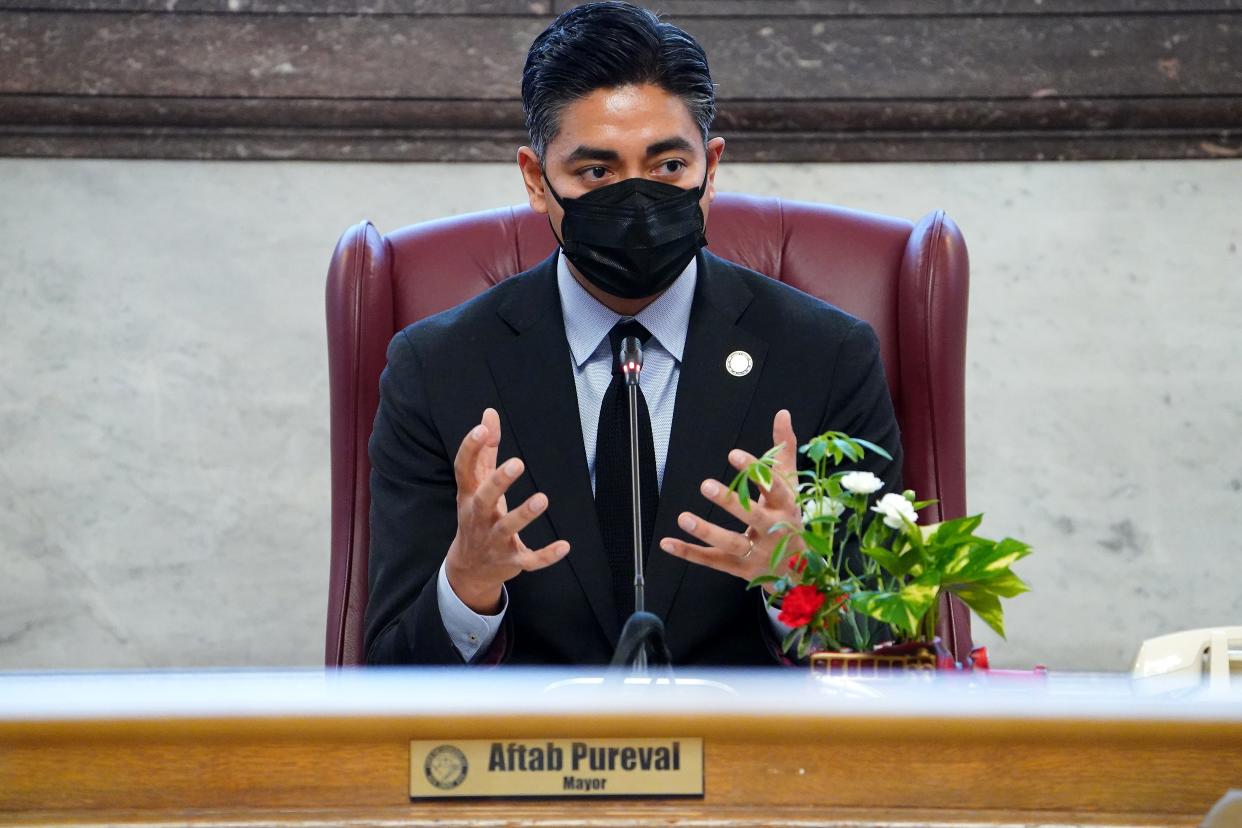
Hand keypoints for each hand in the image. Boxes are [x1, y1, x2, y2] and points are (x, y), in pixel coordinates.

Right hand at [444, 407, 569, 612]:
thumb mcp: (477, 484)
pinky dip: (546, 555)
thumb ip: (485, 450)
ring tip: (542, 499)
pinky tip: (565, 545)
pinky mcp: (511, 560)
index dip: (470, 448)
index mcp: (469, 495)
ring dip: (523, 515)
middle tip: (517, 463)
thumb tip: (489, 414)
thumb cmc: (477, 515)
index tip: (483, 429)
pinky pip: (529, 560)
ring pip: (507, 528)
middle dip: (499, 482)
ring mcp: (494, 541)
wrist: (470, 568)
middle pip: (484, 499)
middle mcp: (478, 518)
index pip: (464, 469)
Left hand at [659, 409, 803, 590]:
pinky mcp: (738, 567)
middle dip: (731, 502)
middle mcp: (773, 531)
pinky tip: (667, 542)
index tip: (734, 454)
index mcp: (786, 507)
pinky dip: (689, 553)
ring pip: (731, 543)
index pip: (774, 488)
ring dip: (707, 532)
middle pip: (754, 517)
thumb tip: (782, 413)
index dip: (756, 472)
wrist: (799, 568)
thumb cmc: (788, 515)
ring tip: (684, 518)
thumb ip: (783, 449)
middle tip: (706, 485)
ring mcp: (755, 552)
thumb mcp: (789, 484)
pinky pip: (712, 560)